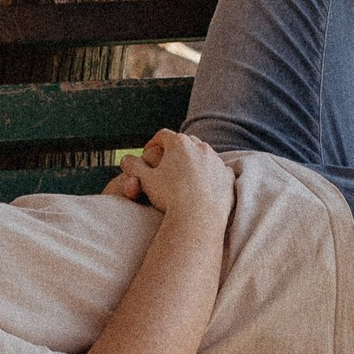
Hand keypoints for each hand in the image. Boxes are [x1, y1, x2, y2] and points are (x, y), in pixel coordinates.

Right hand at [101, 128, 233, 221]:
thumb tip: (125, 159)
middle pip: (185, 142)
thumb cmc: (169, 197)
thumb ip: (133, 166)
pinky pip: (218, 171)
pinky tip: (203, 185)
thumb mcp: (145, 180)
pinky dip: (210, 175)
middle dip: (175, 150)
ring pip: (204, 155)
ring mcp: (216, 161)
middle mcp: (200, 147)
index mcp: (179, 143)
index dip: (153, 142)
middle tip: (167, 162)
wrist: (198, 218)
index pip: (163, 135)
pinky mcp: (228, 176)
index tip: (149, 152)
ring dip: (194, 161)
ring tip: (185, 175)